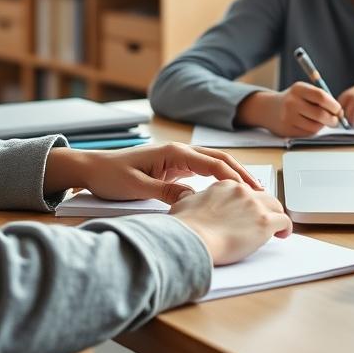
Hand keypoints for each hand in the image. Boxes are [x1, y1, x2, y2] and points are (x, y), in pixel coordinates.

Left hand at [44, 143, 261, 203]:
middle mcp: (178, 152)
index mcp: (173, 153)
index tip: (250, 192)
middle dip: (241, 174)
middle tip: (261, 192)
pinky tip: (227, 192)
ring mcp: (177, 160)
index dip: (234, 178)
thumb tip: (192, 200)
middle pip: (219, 160)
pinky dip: (219, 180)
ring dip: (232, 177)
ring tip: (252, 193)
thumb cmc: (111, 175)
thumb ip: (165, 193)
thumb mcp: (137, 187)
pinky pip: (203, 172)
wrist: (92, 169)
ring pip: (213, 165)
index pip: (213, 163)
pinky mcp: (173, 169)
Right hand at [170, 180, 292, 264]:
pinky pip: (284, 222)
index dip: (246, 201)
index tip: (247, 209)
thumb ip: (190, 198)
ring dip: (276, 216)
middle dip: (265, 207)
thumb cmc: (184, 226)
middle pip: (262, 196)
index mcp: (224, 186)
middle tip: (264, 218)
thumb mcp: (183, 204)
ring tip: (277, 228)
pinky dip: (285, 228)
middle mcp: (241, 192)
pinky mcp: (265, 222)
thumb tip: (187, 198)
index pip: (243, 190)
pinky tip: (283, 235)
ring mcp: (255, 205)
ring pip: (276, 206)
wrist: (191, 238)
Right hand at [236, 83, 342, 136]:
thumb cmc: (294, 100)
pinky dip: (313, 131)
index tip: (339, 110)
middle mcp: (291, 102)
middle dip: (333, 119)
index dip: (334, 105)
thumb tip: (340, 113)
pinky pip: (307, 134)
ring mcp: (288, 117)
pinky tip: (309, 125)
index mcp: (298, 89)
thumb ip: (321, 99)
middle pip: (320, 114)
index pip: (321, 97)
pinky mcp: (286, 130)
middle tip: (335, 120)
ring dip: (322, 126)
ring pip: (315, 127)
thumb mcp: (304, 92)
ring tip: (319, 121)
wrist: (269, 109)